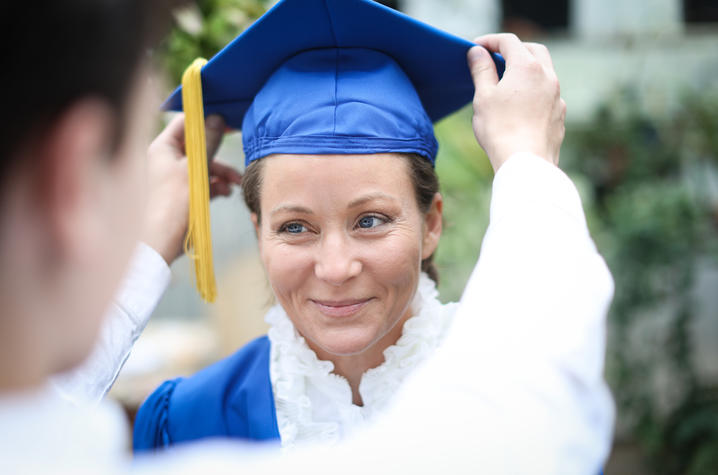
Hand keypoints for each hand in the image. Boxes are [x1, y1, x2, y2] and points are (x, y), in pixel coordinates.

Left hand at [142, 114, 241, 263]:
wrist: (164, 239)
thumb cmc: (174, 202)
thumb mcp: (195, 169)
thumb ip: (208, 143)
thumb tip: (217, 118)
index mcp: (163, 147)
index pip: (185, 122)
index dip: (206, 120)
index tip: (227, 123)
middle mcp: (168, 158)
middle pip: (199, 146)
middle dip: (220, 155)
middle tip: (237, 156)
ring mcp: (176, 175)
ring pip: (205, 165)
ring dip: (222, 172)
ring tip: (235, 184)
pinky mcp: (184, 191)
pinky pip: (204, 181)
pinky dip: (216, 184)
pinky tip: (226, 193)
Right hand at [467, 34, 565, 171]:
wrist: (525, 162)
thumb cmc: (501, 129)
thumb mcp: (483, 97)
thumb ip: (481, 70)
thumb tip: (477, 52)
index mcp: (527, 67)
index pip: (508, 41)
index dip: (489, 41)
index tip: (475, 48)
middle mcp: (548, 76)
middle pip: (533, 50)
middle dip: (514, 50)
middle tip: (495, 58)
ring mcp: (557, 96)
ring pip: (544, 72)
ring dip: (527, 71)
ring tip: (508, 83)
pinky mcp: (559, 115)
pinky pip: (548, 94)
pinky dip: (535, 91)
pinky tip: (522, 105)